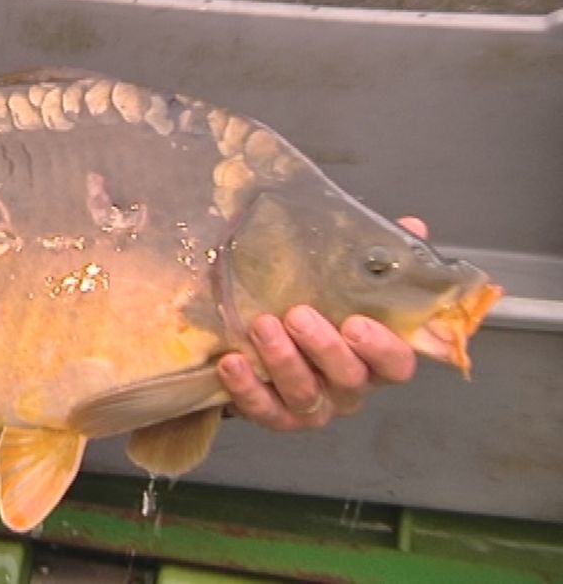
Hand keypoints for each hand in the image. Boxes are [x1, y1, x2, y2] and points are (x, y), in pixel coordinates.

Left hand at [215, 217, 426, 430]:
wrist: (265, 337)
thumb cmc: (318, 308)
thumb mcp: (347, 280)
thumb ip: (379, 258)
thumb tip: (411, 227)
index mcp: (375, 358)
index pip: (397, 364)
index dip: (381, 348)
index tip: (356, 323)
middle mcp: (349, 387)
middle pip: (349, 379)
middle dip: (323, 347)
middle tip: (297, 315)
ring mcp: (314, 406)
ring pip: (305, 394)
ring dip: (282, 360)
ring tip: (262, 326)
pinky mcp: (276, 416)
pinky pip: (264, 409)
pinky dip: (246, 388)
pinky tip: (232, 362)